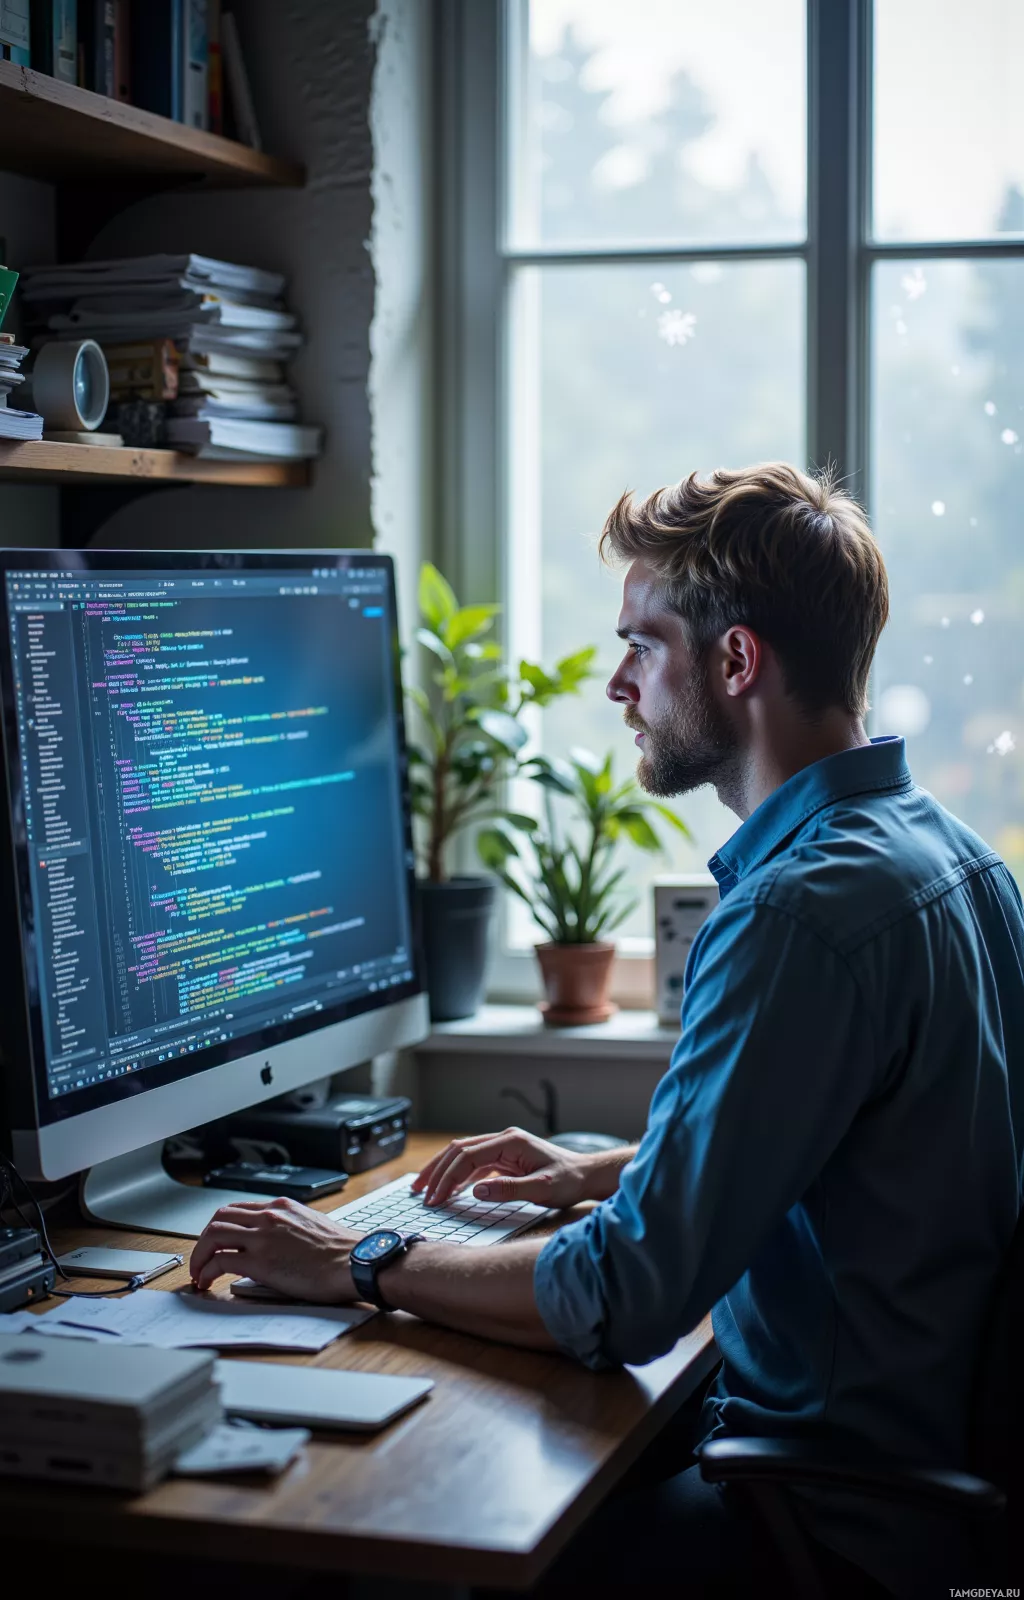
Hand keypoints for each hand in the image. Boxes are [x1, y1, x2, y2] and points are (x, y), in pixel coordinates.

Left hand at [189, 1196, 361, 1300]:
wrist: (354, 1262)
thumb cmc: (342, 1251)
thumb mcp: (312, 1225)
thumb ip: (289, 1228)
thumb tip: (278, 1243)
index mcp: (282, 1207)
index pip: (238, 1208)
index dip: (221, 1226)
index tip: (217, 1242)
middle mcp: (268, 1217)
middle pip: (219, 1217)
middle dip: (204, 1238)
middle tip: (202, 1257)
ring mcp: (262, 1237)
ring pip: (212, 1235)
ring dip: (199, 1255)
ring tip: (198, 1273)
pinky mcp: (260, 1262)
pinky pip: (219, 1261)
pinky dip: (206, 1271)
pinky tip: (207, 1282)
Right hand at [411, 1126, 589, 1209]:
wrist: (586, 1175)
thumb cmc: (568, 1181)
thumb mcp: (542, 1189)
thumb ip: (509, 1189)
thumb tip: (476, 1190)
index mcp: (511, 1142)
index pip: (468, 1156)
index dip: (448, 1177)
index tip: (435, 1198)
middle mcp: (504, 1139)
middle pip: (459, 1150)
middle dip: (437, 1170)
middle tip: (419, 1191)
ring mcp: (504, 1147)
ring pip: (464, 1154)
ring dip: (444, 1171)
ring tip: (425, 1188)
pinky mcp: (505, 1157)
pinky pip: (475, 1163)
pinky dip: (459, 1176)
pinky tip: (450, 1190)